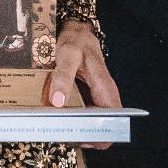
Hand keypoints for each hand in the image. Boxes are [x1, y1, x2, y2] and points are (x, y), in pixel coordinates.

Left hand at [45, 19, 120, 149]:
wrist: (77, 31)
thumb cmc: (76, 41)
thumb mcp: (67, 55)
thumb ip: (64, 77)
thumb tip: (58, 102)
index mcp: (105, 89)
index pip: (112, 124)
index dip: (97, 136)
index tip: (76, 136)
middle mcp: (104, 96)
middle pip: (100, 127)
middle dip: (81, 134)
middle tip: (60, 132)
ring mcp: (96, 97)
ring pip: (91, 122)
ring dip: (75, 127)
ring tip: (55, 125)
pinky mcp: (88, 96)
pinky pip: (84, 113)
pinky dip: (71, 118)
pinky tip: (57, 115)